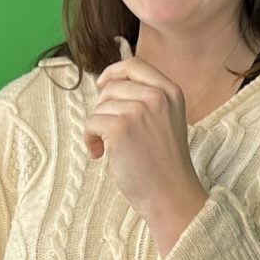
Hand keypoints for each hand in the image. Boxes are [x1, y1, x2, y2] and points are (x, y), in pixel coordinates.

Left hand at [84, 39, 207, 252]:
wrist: (171, 194)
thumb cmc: (165, 164)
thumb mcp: (167, 120)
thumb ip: (147, 100)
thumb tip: (108, 84)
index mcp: (171, 92)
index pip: (135, 65)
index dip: (114, 72)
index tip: (102, 84)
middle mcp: (157, 96)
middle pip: (112, 86)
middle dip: (104, 108)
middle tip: (109, 133)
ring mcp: (138, 111)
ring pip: (99, 106)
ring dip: (96, 128)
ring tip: (107, 148)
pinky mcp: (120, 128)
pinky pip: (91, 122)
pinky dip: (89, 139)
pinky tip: (99, 155)